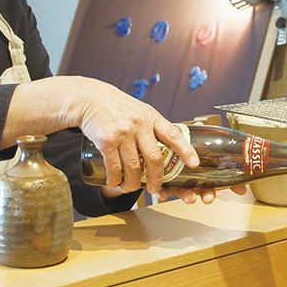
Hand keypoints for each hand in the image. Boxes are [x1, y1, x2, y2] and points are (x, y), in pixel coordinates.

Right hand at [79, 83, 198, 198]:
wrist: (91, 98)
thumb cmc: (119, 107)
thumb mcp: (141, 111)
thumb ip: (153, 127)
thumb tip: (169, 147)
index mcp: (152, 117)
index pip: (173, 135)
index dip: (186, 150)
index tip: (194, 164)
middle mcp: (140, 125)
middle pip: (154, 158)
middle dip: (156, 178)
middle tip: (155, 188)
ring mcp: (123, 133)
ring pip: (133, 167)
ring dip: (132, 184)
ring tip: (130, 188)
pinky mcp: (107, 141)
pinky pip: (114, 167)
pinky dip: (115, 180)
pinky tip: (114, 183)